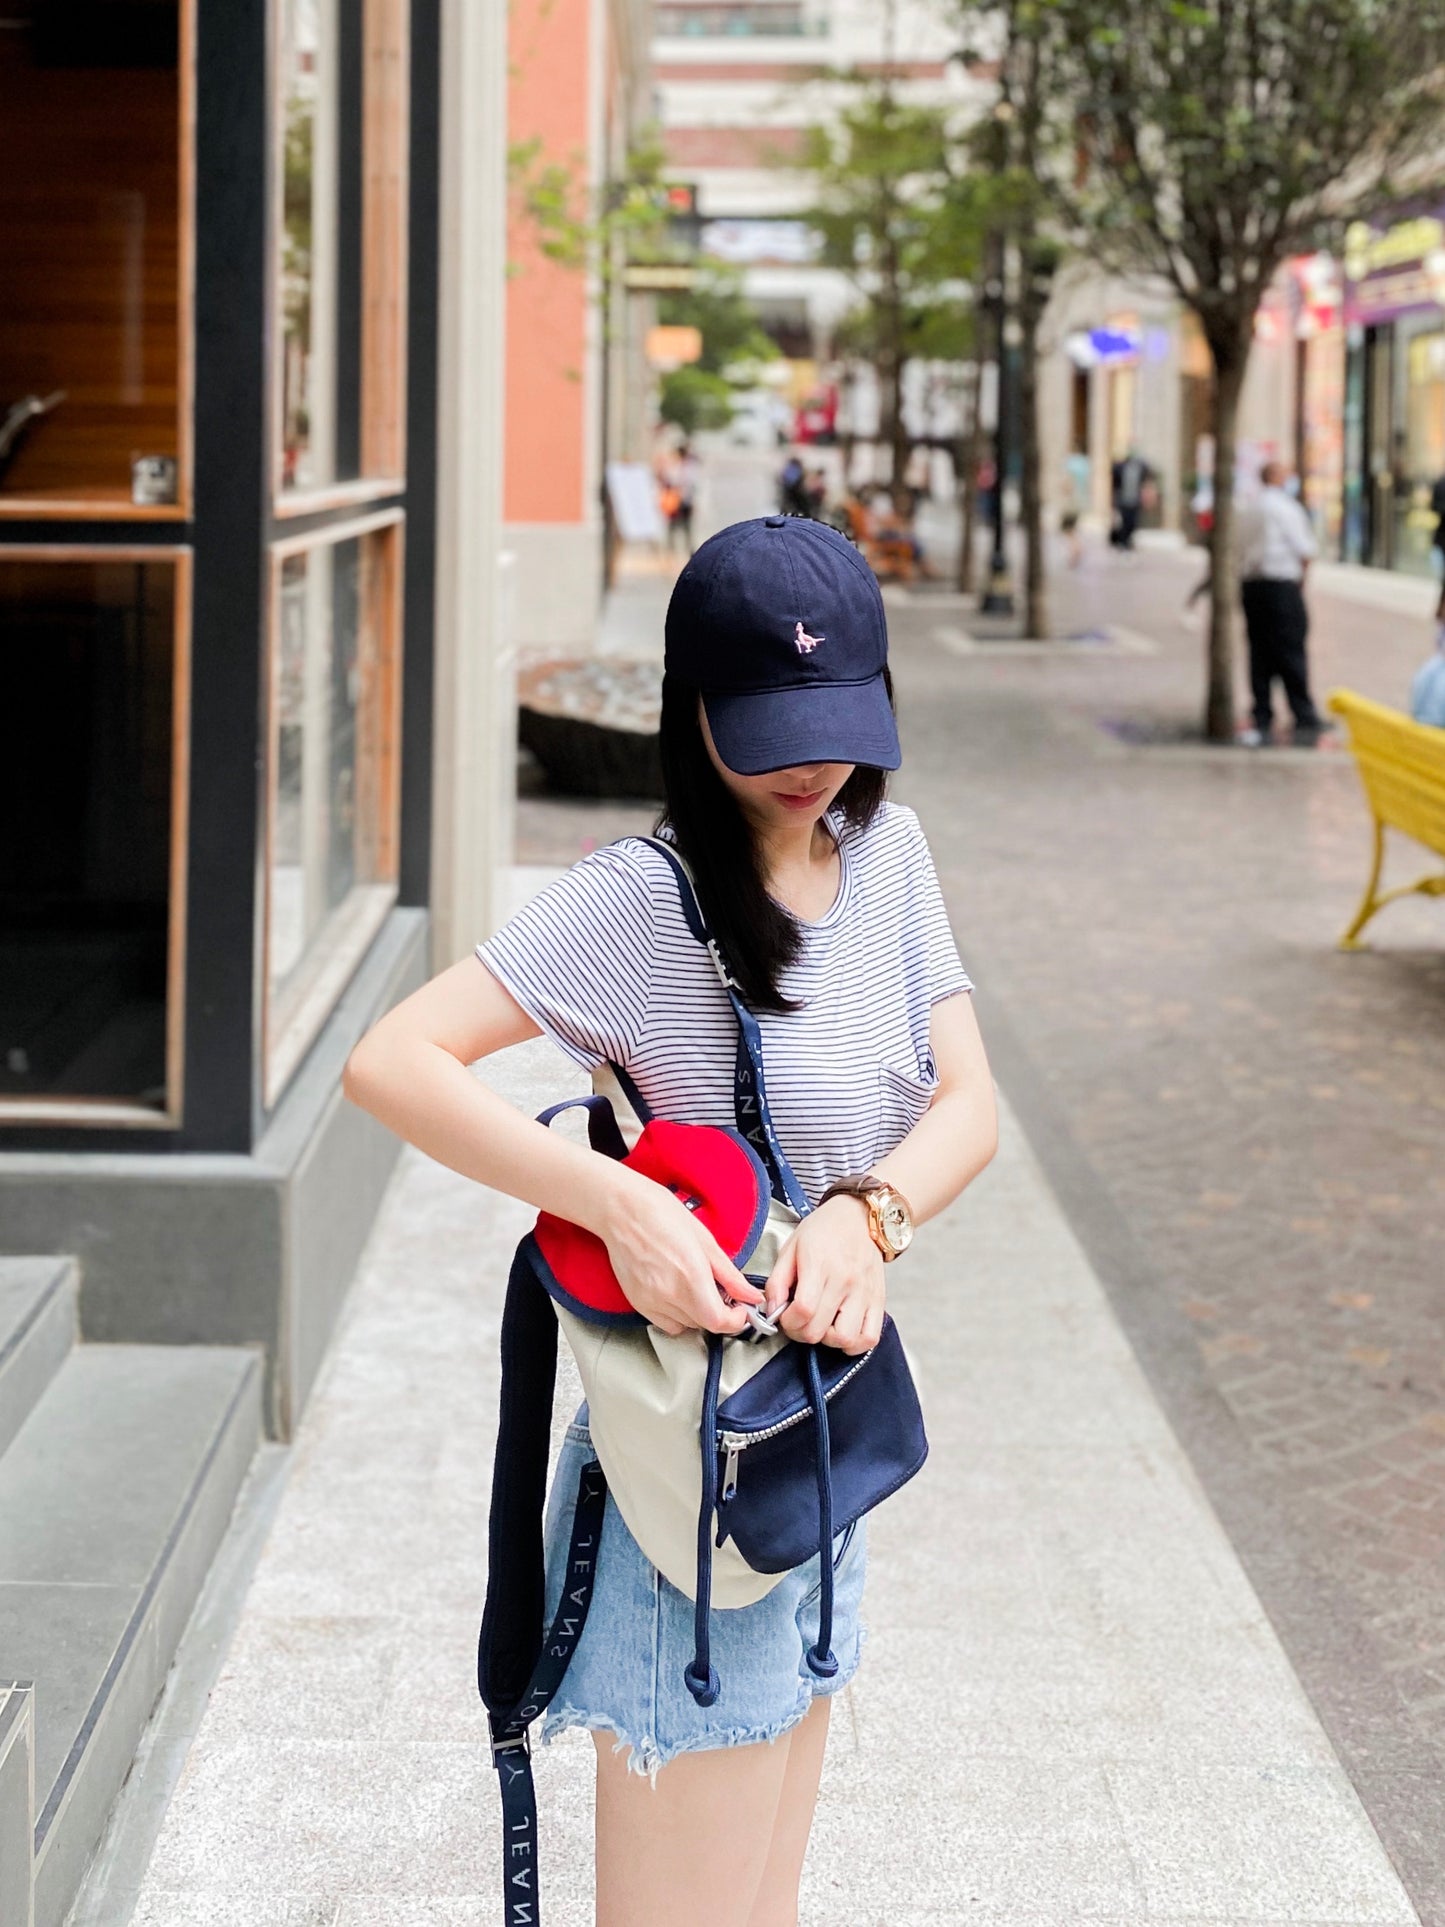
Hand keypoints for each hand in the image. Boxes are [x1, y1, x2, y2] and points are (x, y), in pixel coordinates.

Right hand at [602, 1171, 763, 1337]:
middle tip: (720, 1291)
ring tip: (694, 1286)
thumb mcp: (705, 1240)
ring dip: (697, 1314)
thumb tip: (751, 1296)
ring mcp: (650, 1302)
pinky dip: (676, 1314)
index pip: (719, 1322)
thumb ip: (731, 1276)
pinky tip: (676, 1291)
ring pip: (685, 1325)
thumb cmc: (660, 1214)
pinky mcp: (637, 1302)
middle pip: (704, 1324)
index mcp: (691, 1277)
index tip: (740, 1309)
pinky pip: (664, 1322)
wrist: (621, 1210)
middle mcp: (669, 1295)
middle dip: (719, 1313)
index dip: (736, 1320)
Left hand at [764, 1196, 884, 1355]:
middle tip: (799, 1321)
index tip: (785, 1316)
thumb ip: (777, 1282)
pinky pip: (870, 1338)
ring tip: (822, 1325)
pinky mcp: (879, 1300)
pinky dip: (855, 1343)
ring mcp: (865, 1293)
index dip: (788, 1322)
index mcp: (820, 1265)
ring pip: (846, 1339)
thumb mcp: (791, 1248)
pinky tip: (842, 1330)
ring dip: (828, 1340)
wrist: (859, 1218)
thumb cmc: (822, 1231)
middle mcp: (845, 1281)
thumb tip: (773, 1312)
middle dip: (802, 1333)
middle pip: (819, 1330)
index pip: (804, 1309)